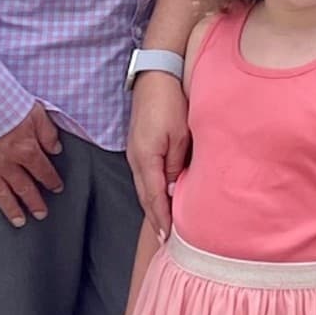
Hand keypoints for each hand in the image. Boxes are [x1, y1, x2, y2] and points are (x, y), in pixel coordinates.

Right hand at [0, 103, 64, 226]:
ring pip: (1, 194)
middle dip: (34, 202)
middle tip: (41, 214)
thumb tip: (56, 150)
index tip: (57, 188)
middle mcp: (7, 164)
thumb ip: (47, 132)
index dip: (52, 181)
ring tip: (19, 222)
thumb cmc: (2, 101)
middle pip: (24, 188)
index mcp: (26, 150)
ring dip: (11, 210)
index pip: (43, 171)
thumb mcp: (34, 111)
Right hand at [127, 71, 190, 240]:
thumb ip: (177, 164)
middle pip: (144, 196)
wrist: (156, 76)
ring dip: (153, 206)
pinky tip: (161, 196)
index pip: (154, 197)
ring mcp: (135, 153)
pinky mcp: (139, 146)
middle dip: (155, 218)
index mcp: (145, 158)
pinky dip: (152, 190)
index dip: (161, 219)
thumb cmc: (170, 102)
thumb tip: (173, 189)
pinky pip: (144, 175)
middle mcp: (136, 159)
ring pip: (143, 187)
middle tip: (165, 239)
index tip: (168, 237)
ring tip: (164, 224)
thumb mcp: (180, 135)